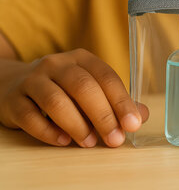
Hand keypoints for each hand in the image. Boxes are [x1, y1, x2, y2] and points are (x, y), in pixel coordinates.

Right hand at [0, 49, 148, 146]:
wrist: (13, 84)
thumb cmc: (62, 89)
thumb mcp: (90, 89)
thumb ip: (115, 101)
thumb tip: (142, 115)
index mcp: (82, 59)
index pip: (106, 77)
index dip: (121, 101)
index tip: (133, 124)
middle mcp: (57, 64)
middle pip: (84, 88)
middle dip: (103, 116)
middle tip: (114, 139)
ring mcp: (33, 80)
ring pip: (56, 101)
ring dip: (77, 125)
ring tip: (89, 142)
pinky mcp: (13, 99)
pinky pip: (30, 116)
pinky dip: (49, 132)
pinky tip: (63, 141)